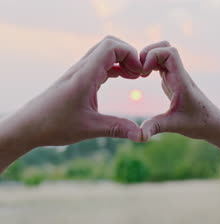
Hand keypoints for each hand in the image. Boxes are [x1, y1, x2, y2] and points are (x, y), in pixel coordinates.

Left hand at [11, 36, 143, 147]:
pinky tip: (124, 78)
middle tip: (140, 73)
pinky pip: (100, 63)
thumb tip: (142, 136)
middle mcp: (82, 69)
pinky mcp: (79, 78)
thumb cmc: (54, 125)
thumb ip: (118, 129)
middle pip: (110, 44)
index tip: (140, 73)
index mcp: (85, 76)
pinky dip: (115, 66)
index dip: (131, 54)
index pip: (111, 47)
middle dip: (129, 54)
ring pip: (105, 52)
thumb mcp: (90, 129)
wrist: (29, 126)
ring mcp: (80, 72)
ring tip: (135, 76)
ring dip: (123, 60)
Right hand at [139, 41, 219, 143]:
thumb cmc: (199, 124)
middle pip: (164, 46)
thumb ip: (156, 127)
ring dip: (148, 58)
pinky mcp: (173, 81)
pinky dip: (149, 65)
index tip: (144, 73)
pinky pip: (160, 64)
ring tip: (139, 74)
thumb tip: (137, 136)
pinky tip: (142, 77)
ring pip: (162, 53)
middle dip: (147, 53)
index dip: (153, 56)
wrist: (214, 125)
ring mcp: (176, 76)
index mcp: (181, 80)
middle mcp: (179, 75)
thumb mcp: (175, 126)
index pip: (169, 52)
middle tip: (139, 71)